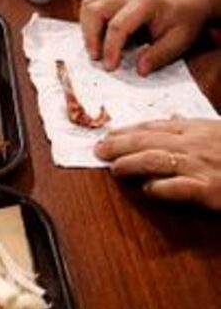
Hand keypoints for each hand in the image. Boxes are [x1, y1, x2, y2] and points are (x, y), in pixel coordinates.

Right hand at [80, 0, 207, 75]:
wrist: (186, 2)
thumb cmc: (183, 21)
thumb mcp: (179, 41)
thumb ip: (158, 55)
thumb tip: (139, 70)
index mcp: (145, 4)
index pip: (118, 25)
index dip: (111, 48)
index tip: (110, 67)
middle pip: (95, 10)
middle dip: (91, 37)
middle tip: (97, 59)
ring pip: (89, 6)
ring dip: (87, 29)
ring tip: (96, 50)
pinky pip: (91, 6)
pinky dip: (89, 23)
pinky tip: (98, 38)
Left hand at [95, 118, 220, 210]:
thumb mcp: (218, 131)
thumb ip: (194, 127)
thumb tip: (174, 118)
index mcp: (195, 128)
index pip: (152, 127)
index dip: (127, 131)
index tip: (108, 135)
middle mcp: (192, 144)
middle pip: (146, 141)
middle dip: (118, 145)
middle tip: (98, 150)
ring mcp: (199, 166)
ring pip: (154, 160)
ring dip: (130, 164)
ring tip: (114, 169)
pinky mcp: (209, 189)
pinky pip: (178, 188)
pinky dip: (160, 188)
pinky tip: (147, 190)